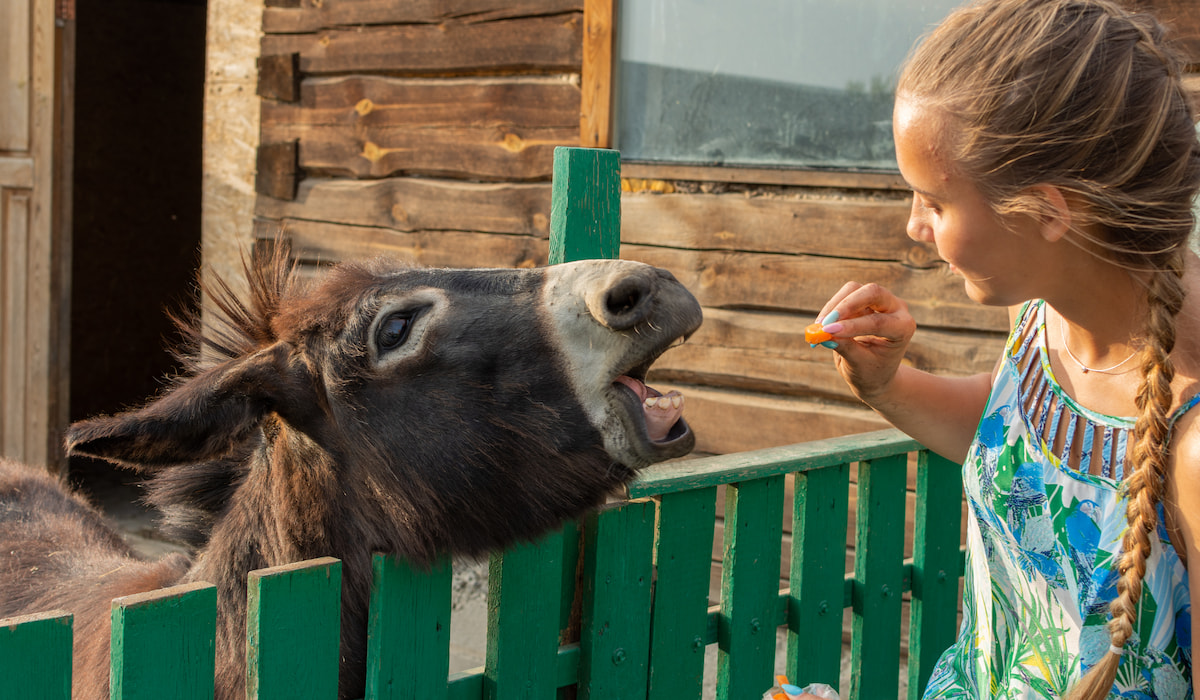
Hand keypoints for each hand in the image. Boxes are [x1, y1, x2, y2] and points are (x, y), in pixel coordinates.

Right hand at [815, 282, 916, 404]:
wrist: (875, 373)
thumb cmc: (872, 372)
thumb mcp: (859, 365)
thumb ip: (845, 348)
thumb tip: (825, 334)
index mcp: (903, 328)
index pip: (878, 321)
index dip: (852, 326)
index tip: (829, 331)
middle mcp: (896, 309)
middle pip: (872, 292)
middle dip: (845, 305)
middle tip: (824, 322)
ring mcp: (880, 301)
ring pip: (853, 289)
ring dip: (834, 306)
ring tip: (819, 327)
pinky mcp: (864, 299)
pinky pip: (843, 295)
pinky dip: (829, 309)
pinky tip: (821, 325)